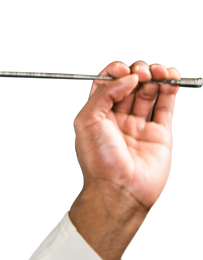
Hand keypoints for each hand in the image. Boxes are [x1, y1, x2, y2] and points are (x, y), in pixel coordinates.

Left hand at [71, 57, 181, 214]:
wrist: (121, 189)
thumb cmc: (99, 160)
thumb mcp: (87, 121)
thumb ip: (104, 94)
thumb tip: (128, 77)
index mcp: (97, 115)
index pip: (107, 83)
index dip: (116, 72)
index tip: (122, 69)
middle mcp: (118, 118)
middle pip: (130, 84)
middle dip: (138, 71)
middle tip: (142, 72)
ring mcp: (140, 125)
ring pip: (150, 91)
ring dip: (156, 76)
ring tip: (160, 72)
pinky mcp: (160, 134)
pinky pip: (167, 106)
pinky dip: (171, 89)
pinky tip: (171, 78)